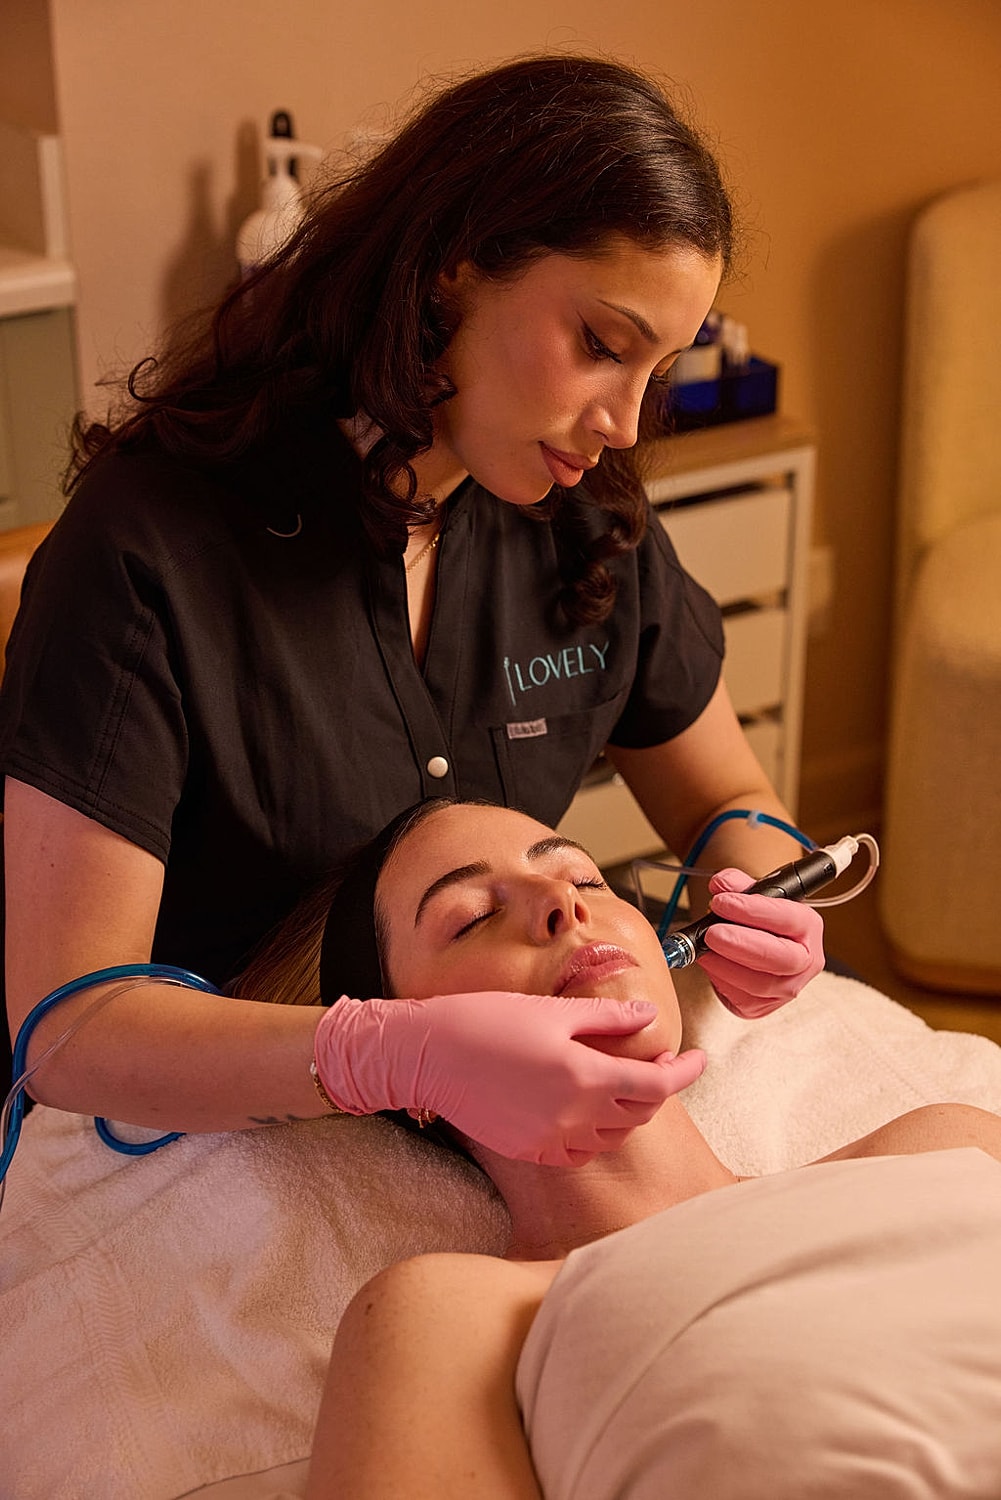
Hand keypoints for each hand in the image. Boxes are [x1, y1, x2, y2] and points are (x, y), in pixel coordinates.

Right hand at [313, 992, 705, 1165]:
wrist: (430, 1056)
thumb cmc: (488, 1021)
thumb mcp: (553, 1011)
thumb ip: (607, 1018)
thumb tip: (649, 1017)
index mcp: (586, 1075)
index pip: (658, 1083)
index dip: (686, 1071)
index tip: (699, 1057)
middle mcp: (576, 1115)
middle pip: (640, 1110)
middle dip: (656, 1086)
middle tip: (656, 1060)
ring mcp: (553, 1138)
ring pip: (614, 1133)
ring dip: (628, 1109)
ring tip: (621, 1081)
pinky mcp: (532, 1150)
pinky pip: (581, 1150)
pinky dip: (596, 1132)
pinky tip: (586, 1108)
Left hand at [696, 867, 825, 1017]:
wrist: (754, 948)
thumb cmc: (757, 920)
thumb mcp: (751, 895)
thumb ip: (736, 884)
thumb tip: (721, 884)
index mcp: (807, 927)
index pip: (789, 919)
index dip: (755, 910)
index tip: (723, 902)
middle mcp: (805, 961)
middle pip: (781, 958)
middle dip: (743, 944)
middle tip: (712, 932)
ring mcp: (787, 988)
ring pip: (760, 984)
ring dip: (726, 964)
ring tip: (704, 946)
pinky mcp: (763, 1007)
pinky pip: (742, 999)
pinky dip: (720, 979)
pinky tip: (708, 961)